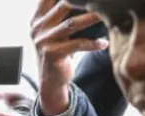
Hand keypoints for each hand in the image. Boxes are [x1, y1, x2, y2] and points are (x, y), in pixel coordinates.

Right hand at [31, 0, 108, 115]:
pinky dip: (92, 44)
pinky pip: (77, 45)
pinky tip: (104, 43)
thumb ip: (60, 13)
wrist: (51, 79)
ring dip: (91, 18)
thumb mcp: (53, 30)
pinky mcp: (52, 54)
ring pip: (71, 23)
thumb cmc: (58, 50)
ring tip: (106, 14)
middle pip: (63, 5)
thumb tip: (87, 3)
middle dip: (83, 1)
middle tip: (101, 1)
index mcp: (38, 18)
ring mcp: (43, 41)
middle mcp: (38, 28)